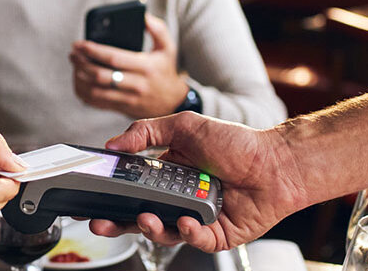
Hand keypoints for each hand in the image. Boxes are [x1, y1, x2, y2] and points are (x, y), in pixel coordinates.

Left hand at [70, 14, 188, 118]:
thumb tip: (143, 16)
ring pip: (96, 91)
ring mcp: (128, 99)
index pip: (114, 58)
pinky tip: (79, 81)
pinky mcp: (122, 108)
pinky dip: (84, 92)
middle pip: (101, 76)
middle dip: (82, 63)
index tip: (79, 44)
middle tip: (72, 54)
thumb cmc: (165, 69)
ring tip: (74, 66)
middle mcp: (136, 84)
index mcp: (145, 67)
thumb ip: (158, 29)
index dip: (93, 51)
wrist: (173, 101)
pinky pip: (96, 103)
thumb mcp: (168, 48)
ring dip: (80, 78)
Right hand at [87, 113, 307, 251]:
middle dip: (117, 223)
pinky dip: (188, 233)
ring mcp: (197, 218)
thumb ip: (146, 132)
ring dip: (151, 227)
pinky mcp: (216, 235)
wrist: (276, 162)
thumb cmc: (236, 143)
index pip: (132, 189)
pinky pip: (195, 240)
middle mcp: (179, 198)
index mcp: (168, 174)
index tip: (91, 200)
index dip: (112, 196)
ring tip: (146, 218)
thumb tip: (113, 143)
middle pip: (140, 217)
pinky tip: (185, 221)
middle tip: (100, 223)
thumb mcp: (185, 127)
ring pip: (164, 232)